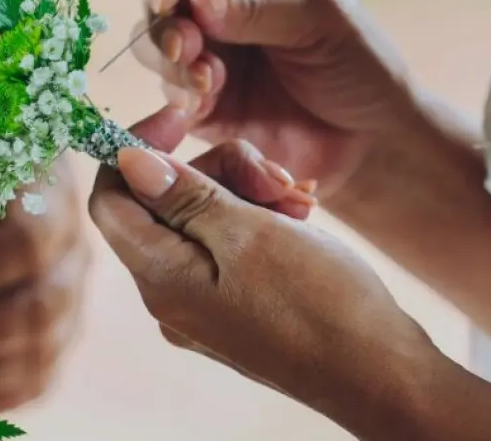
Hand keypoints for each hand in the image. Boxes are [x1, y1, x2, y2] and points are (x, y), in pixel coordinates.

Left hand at [88, 112, 433, 427]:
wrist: (379, 373)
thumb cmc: (319, 303)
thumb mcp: (249, 233)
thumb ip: (185, 196)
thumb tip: (126, 163)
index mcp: (161, 278)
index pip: (110, 198)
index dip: (135, 148)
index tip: (183, 118)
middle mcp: (171, 296)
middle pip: (165, 202)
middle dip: (219, 170)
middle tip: (275, 175)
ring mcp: (202, 305)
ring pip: (203, 218)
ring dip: (248, 192)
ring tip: (298, 200)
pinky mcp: (235, 307)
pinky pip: (229, 246)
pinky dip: (260, 220)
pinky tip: (300, 217)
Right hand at [136, 0, 414, 199]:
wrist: (372, 142)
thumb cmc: (359, 65)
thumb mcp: (317, 20)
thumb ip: (253, 6)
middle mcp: (221, 0)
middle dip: (166, 20)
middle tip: (186, 47)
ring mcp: (208, 50)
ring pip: (154, 42)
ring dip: (168, 58)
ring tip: (204, 81)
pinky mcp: (200, 99)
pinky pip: (168, 89)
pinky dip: (178, 93)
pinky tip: (204, 104)